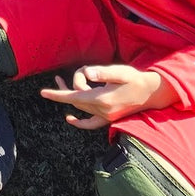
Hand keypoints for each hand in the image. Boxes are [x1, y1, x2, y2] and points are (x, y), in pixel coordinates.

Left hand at [39, 64, 177, 129]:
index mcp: (102, 99)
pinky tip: (71, 118)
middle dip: (68, 86)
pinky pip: (91, 123)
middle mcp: (102, 110)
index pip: (74, 96)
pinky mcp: (109, 118)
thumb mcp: (119, 72)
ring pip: (81, 106)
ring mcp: (106, 116)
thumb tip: (87, 73)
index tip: (43, 93)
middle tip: (66, 74)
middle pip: (76, 99)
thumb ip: (102, 72)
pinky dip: (80, 122)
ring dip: (72, 95)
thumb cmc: (135, 79)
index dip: (57, 94)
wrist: (152, 92)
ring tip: (67, 80)